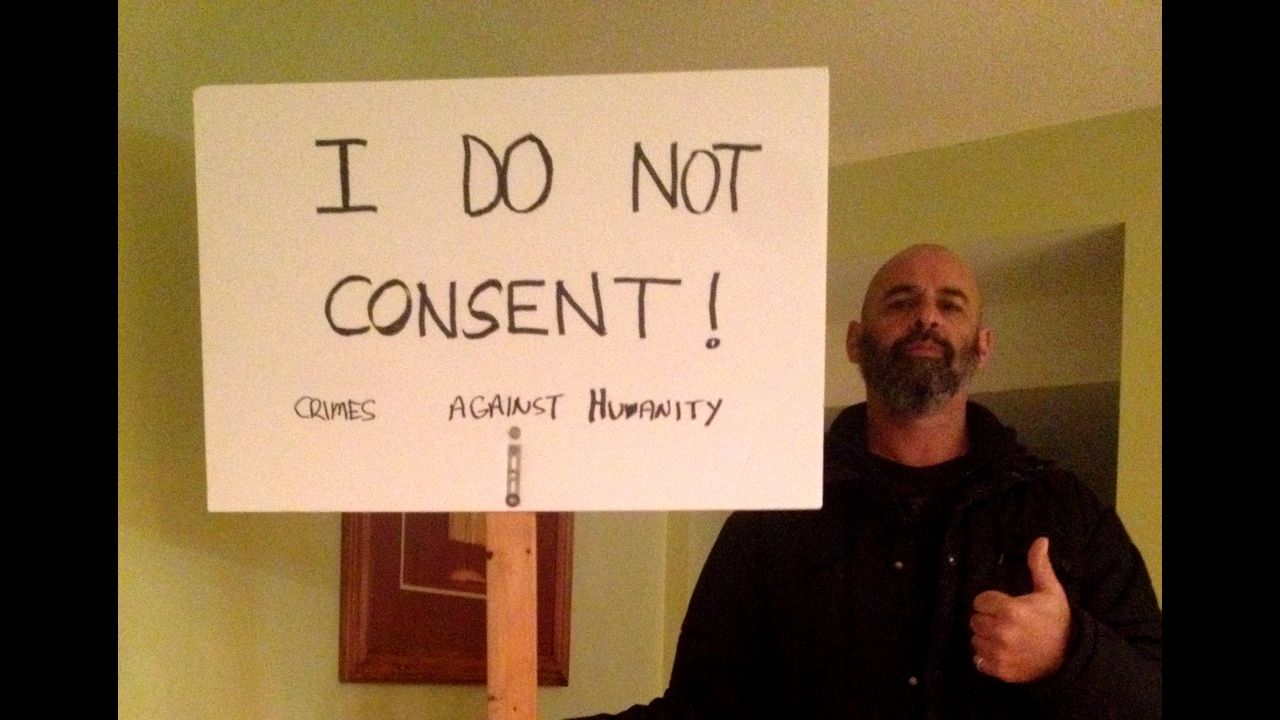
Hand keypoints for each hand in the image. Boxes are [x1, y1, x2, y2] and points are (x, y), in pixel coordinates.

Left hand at [969, 536, 1070, 682]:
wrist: (1069, 656)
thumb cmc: (1057, 620)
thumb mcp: (1050, 591)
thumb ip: (1039, 565)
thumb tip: (1041, 539)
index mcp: (1010, 610)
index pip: (980, 601)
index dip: (991, 602)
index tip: (1004, 606)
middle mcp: (1001, 632)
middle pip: (975, 620)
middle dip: (987, 619)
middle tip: (1005, 621)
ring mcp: (999, 653)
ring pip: (975, 639)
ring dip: (985, 637)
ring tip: (1004, 636)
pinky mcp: (999, 670)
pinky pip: (978, 660)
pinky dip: (986, 657)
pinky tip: (1002, 651)